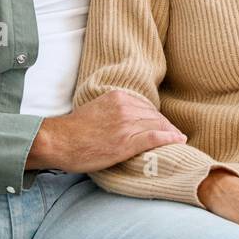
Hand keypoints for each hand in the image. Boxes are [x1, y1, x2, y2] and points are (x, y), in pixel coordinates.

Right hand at [26, 88, 185, 172]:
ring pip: (157, 125)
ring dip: (170, 133)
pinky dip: (169, 138)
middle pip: (154, 116)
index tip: (163, 124)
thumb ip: (113, 110)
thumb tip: (125, 120)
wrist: (59, 141)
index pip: (146, 106)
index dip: (157, 117)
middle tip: (175, 135)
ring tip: (178, 139)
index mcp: (118, 97)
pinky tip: (178, 140)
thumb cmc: (74, 130)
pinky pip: (155, 137)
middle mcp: (125, 107)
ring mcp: (126, 124)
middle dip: (165, 125)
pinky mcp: (126, 142)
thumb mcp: (96, 109)